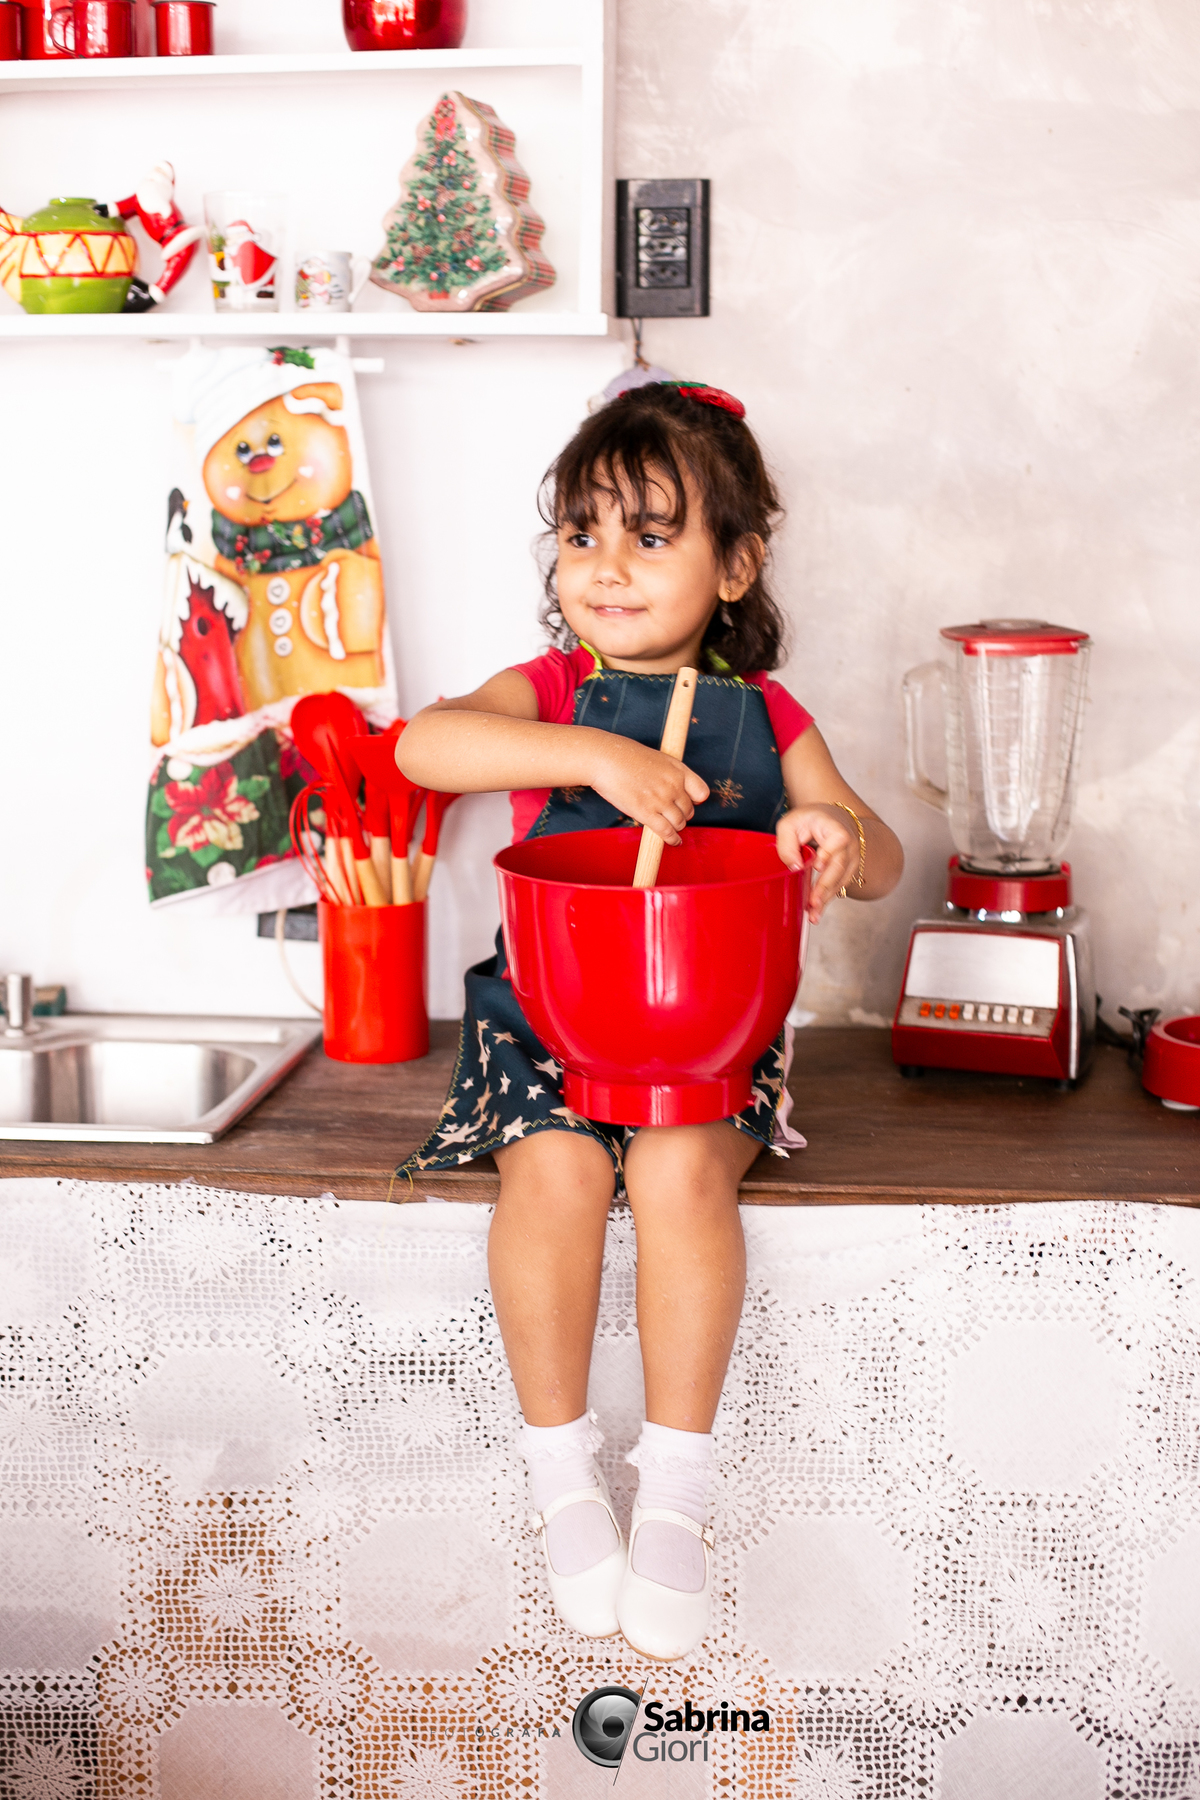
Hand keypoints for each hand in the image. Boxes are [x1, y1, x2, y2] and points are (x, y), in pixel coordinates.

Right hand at [590, 736, 709, 845]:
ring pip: (680, 823)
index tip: (689, 802)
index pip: (701, 792)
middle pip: (689, 810)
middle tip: (671, 815)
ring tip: (671, 828)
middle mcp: (673, 786)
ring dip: (676, 827)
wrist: (604, 758)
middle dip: (682, 814)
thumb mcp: (656, 758)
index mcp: (678, 770)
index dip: (696, 800)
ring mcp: (661, 800)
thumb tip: (670, 788)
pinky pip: (666, 832)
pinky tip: (674, 841)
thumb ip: (667, 774)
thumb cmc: (624, 756)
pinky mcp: (646, 813)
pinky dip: (672, 839)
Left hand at [776, 804, 861, 921]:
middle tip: (813, 903)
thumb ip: (787, 844)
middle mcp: (849, 844)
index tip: (817, 866)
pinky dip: (828, 898)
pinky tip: (817, 911)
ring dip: (826, 898)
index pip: (837, 840)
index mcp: (836, 828)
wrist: (832, 818)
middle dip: (825, 887)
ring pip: (841, 880)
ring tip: (813, 915)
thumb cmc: (809, 820)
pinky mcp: (849, 870)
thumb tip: (795, 867)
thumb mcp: (791, 824)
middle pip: (839, 866)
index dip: (828, 854)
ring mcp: (852, 859)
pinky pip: (839, 886)